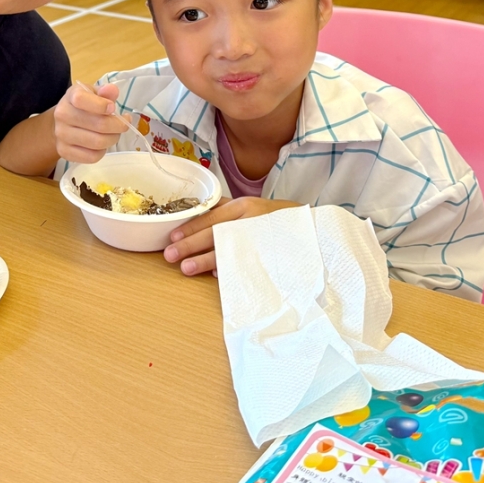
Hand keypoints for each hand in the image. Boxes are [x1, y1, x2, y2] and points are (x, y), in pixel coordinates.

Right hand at [54, 81, 126, 162]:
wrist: (62, 123)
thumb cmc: (83, 106)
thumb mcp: (93, 93)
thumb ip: (105, 91)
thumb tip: (112, 90)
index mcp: (71, 96)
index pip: (81, 100)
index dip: (101, 105)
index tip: (113, 107)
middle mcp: (62, 115)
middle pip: (99, 125)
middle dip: (118, 126)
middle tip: (123, 125)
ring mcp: (61, 135)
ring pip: (98, 143)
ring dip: (112, 139)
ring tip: (114, 134)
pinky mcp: (64, 152)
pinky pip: (92, 157)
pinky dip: (102, 152)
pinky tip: (102, 145)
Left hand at [163, 197, 302, 275]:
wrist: (313, 231)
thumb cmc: (277, 220)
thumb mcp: (254, 207)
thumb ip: (228, 210)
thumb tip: (197, 216)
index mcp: (245, 206)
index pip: (212, 216)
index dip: (191, 226)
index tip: (172, 236)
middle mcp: (250, 220)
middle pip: (215, 232)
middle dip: (190, 244)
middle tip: (170, 254)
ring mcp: (259, 240)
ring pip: (228, 249)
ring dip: (205, 260)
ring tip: (186, 268)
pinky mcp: (267, 257)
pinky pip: (245, 265)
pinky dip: (230, 270)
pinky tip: (217, 276)